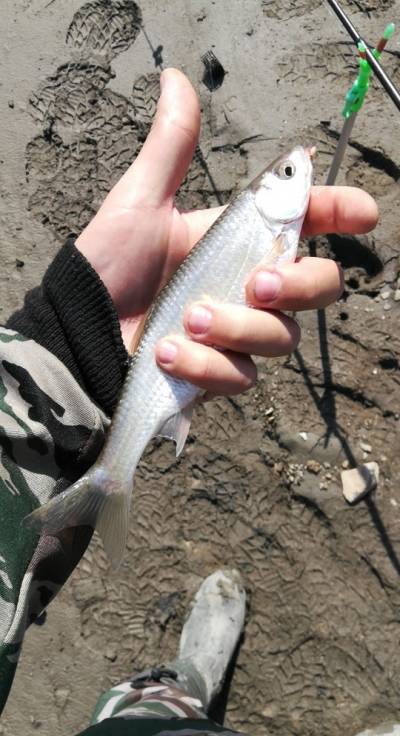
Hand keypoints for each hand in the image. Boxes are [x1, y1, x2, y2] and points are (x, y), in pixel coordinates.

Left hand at [76, 69, 377, 397]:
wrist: (79, 331)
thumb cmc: (108, 266)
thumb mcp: (140, 202)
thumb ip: (170, 148)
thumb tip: (174, 80)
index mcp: (236, 240)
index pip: (304, 223)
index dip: (337, 213)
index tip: (362, 213)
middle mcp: (246, 287)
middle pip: (319, 287)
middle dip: (300, 285)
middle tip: (257, 283)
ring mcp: (237, 335)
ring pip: (281, 338)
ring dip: (236, 329)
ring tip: (185, 320)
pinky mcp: (219, 375)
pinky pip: (241, 376)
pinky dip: (205, 366)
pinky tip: (167, 353)